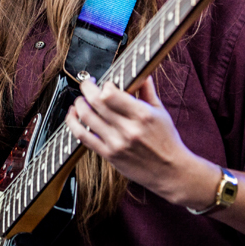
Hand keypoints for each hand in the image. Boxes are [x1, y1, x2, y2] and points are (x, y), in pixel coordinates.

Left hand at [65, 75, 218, 207]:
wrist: (170, 171)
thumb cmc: (167, 141)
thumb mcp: (161, 113)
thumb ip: (148, 92)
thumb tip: (141, 74)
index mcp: (142, 115)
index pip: (111, 94)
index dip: (104, 85)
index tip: (106, 83)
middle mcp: (128, 129)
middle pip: (95, 102)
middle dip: (87, 88)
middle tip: (87, 84)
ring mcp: (116, 143)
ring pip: (86, 118)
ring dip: (78, 104)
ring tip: (80, 100)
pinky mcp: (109, 155)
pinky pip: (83, 137)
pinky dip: (73, 123)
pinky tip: (73, 116)